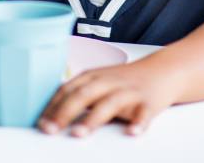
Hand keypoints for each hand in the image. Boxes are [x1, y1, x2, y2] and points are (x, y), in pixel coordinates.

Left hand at [38, 61, 182, 137]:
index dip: (52, 107)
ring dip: (93, 119)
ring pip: (109, 103)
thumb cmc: (124, 80)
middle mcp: (108, 82)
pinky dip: (139, 123)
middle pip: (83, 95)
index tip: (40, 123)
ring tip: (79, 133)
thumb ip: (77, 94)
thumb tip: (49, 114)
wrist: (162, 71)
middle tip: (50, 130)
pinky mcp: (148, 103)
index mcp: (93, 76)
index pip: (68, 90)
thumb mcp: (97, 81)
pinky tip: (132, 132)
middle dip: (65, 113)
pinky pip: (144, 113)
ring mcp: (128, 92)